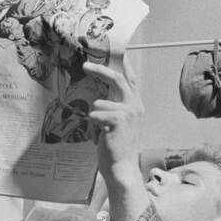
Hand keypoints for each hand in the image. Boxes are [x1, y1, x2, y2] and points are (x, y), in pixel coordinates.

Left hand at [84, 57, 143, 176]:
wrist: (122, 167)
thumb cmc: (117, 148)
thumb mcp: (117, 124)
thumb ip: (113, 108)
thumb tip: (97, 98)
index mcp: (135, 105)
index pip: (130, 78)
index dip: (123, 64)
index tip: (113, 52)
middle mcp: (135, 106)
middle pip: (117, 78)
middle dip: (100, 70)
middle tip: (84, 66)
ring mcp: (128, 112)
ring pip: (99, 103)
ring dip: (95, 119)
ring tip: (100, 134)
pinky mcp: (118, 120)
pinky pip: (95, 115)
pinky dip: (94, 127)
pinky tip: (100, 139)